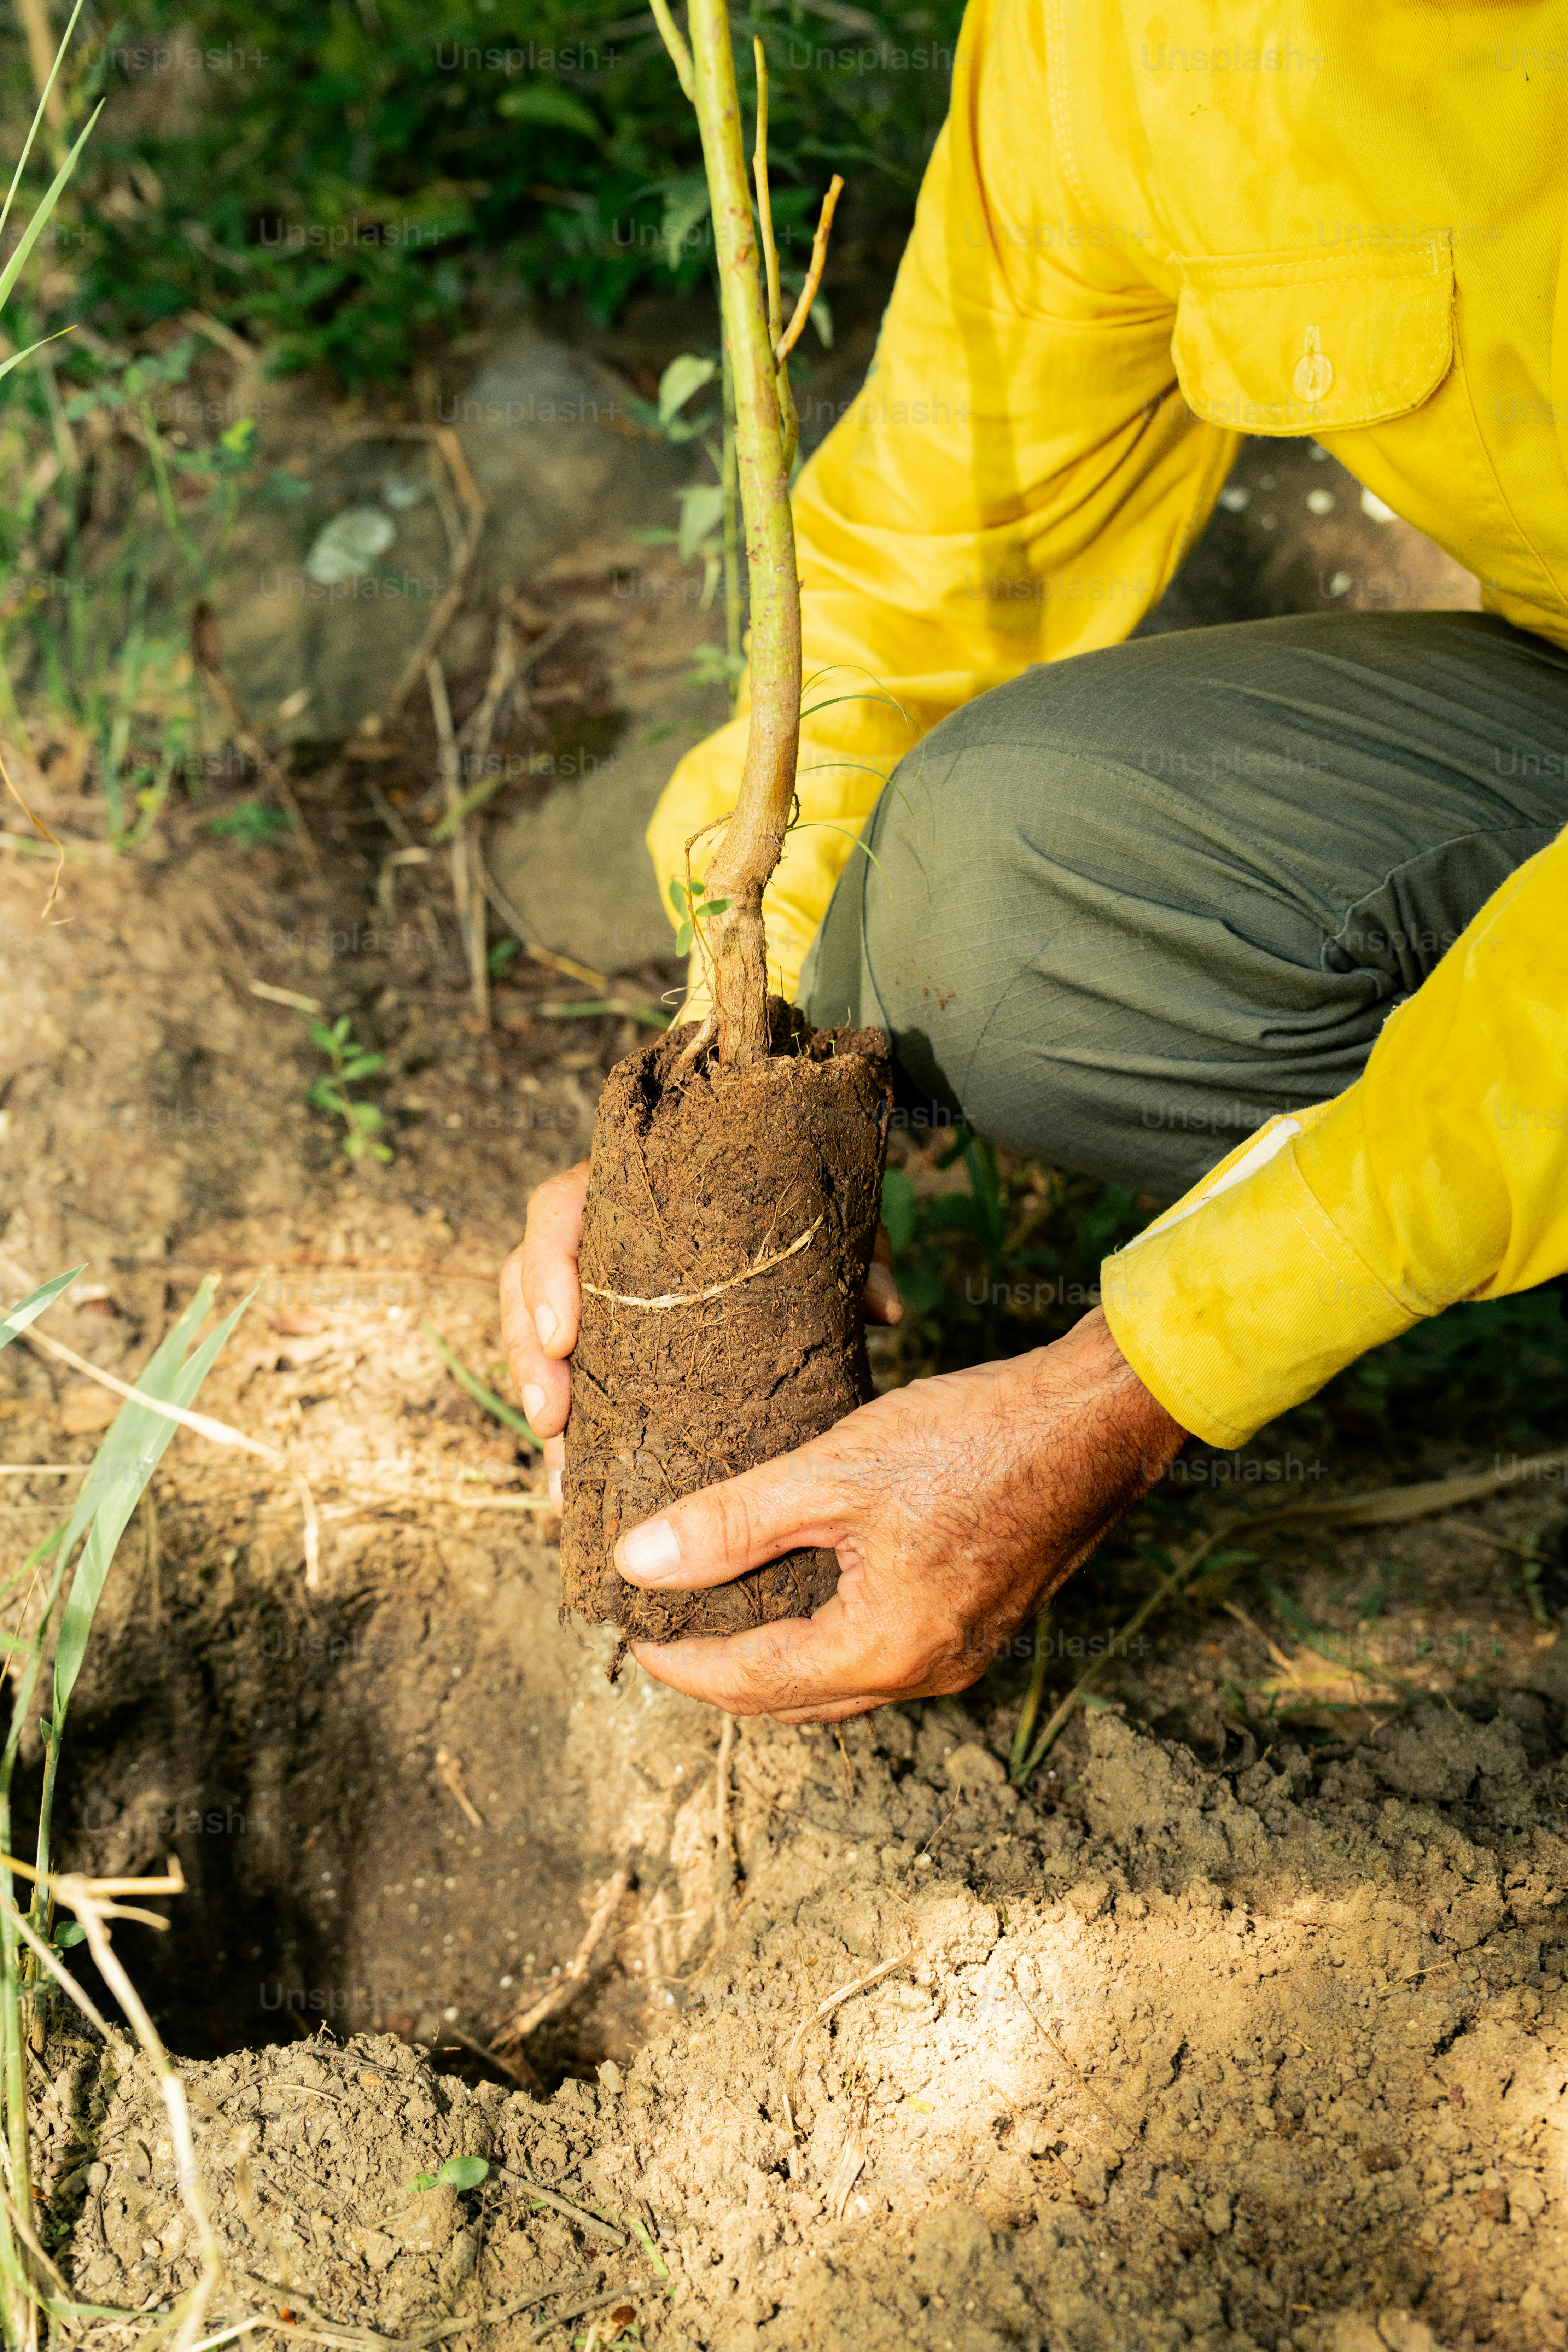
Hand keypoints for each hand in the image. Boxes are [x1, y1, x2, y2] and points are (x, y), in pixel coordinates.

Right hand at [499, 1158, 904, 1502]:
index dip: (548, 1269)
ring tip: (560, 1463)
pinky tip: (576, 1479)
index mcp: (630, 1186)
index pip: (558, 1210)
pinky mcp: (602, 1332)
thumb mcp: (823, 1223)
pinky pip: (564, 1372)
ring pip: (532, 1330)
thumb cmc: (797, 1207)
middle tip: (552, 1421)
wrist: (791, 1205)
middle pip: (527, 1280)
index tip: (565, 1335)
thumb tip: (885, 1309)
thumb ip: (854, 1253)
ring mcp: (592, 1284)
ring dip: (537, 1395)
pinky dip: (569, 1423)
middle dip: (527, 1353)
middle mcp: (598, 1231)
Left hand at [616, 1309, 1187, 1721]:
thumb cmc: (975, 1437)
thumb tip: (640, 1561)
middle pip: (793, 1698)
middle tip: (663, 1622)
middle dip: (721, 1670)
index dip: (678, 1659)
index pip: (750, 1683)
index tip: (628, 1627)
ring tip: (720, 1601)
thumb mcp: (834, 1471)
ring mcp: (961, 1650)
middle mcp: (926, 1672)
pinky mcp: (980, 1618)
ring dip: (776, 1653)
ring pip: (839, 1679)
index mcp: (885, 1652)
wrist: (1096, 1420)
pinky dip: (827, 1629)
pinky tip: (803, 1578)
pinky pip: (881, 1649)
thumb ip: (732, 1522)